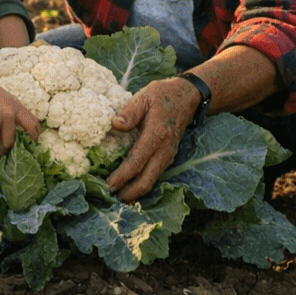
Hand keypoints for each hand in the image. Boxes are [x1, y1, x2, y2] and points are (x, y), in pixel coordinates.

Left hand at [105, 77, 201, 201]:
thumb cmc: (164, 96)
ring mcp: (168, 155)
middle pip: (146, 180)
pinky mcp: (168, 157)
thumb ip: (130, 111)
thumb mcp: (145, 96)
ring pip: (152, 181)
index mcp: (156, 135)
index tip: (107, 185)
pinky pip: (155, 176)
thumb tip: (115, 124)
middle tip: (110, 198)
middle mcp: (164, 150)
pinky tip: (130, 187)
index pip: (137, 162)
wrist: (188, 97)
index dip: (122, 176)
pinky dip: (142, 184)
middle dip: (129, 193)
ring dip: (136, 192)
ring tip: (118, 197)